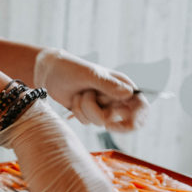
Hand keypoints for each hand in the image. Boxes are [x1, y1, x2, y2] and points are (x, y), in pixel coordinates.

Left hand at [33, 48, 149, 131]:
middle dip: (105, 117)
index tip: (122, 124)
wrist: (50, 72)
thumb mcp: (90, 75)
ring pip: (100, 121)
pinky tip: (74, 100)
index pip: (141, 106)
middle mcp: (115, 97)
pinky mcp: (89, 112)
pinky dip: (79, 112)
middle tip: (103, 120)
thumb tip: (128, 94)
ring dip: (87, 110)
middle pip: (123, 120)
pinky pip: (87, 122)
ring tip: (81, 94)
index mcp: (122, 85)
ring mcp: (102, 106)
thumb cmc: (72, 68)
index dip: (137, 119)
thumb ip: (108, 85)